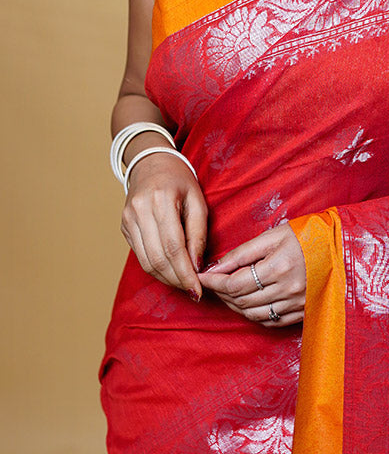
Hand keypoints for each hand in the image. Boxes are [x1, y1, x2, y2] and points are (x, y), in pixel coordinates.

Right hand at [121, 151, 207, 299]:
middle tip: (193, 290)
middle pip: (158, 258)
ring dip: (166, 278)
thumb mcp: (198, 200)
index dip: (185, 272)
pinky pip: (140, 255)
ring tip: (184, 284)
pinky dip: (156, 268)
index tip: (198, 289)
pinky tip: (171, 271)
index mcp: (161, 200)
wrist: (151, 163)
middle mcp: (140, 210)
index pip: (173, 247)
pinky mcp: (124, 226)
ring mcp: (128, 219)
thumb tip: (197, 265)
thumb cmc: (180, 180)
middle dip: (177, 279)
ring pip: (146, 261)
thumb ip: (198, 233)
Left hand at [199, 223, 304, 326]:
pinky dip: (252, 315)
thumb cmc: (308, 235)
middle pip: (241, 300)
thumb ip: (242, 253)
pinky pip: (269, 321)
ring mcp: (296, 304)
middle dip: (221, 292)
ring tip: (226, 292)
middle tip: (212, 282)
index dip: (214, 282)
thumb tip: (215, 267)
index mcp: (278, 266)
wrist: (342, 246)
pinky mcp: (302, 312)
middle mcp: (287, 289)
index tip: (202, 277)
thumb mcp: (274, 235)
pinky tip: (247, 303)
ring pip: (252, 314)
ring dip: (234, 305)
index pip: (234, 283)